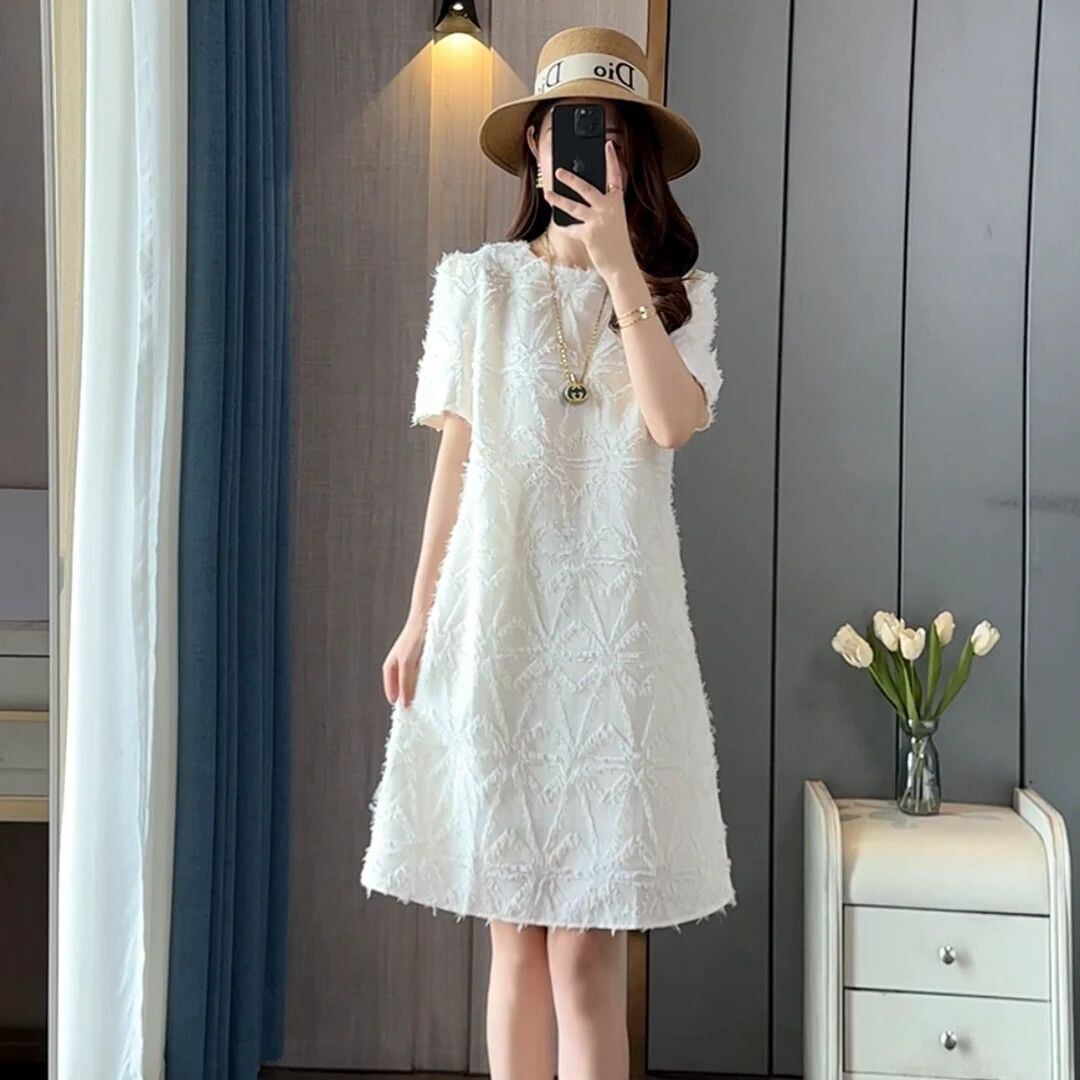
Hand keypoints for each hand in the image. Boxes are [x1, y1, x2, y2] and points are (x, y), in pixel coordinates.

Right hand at [382, 613, 427, 707]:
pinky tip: (437, 686)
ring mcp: (412, 663)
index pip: (392, 692)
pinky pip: (424, 675)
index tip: (408, 716)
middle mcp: (400, 667)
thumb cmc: (413, 637)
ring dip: (420, 690)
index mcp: (390, 668)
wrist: (426, 617)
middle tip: (419, 711)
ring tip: (429, 701)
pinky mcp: (423, 660)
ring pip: (415, 683)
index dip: (399, 703)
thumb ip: (405, 682)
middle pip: (403, 688)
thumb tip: (403, 703)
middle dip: (410, 698)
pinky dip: (429, 682)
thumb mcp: (407, 663)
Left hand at [544, 139, 636, 281]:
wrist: (622, 265)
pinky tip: (559, 224)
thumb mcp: (614, 221)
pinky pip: (572, 228)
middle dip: (571, 178)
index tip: (608, 145)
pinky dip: (565, 227)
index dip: (612, 160)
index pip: (616, 176)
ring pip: (574, 206)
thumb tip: (580, 198)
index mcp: (617, 203)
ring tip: (548, 193)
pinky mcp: (589, 234)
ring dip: (558, 200)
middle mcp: (609, 208)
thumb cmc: (617, 243)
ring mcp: (599, 220)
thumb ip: (602, 208)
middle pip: (587, 188)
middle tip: (558, 171)